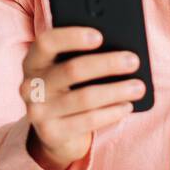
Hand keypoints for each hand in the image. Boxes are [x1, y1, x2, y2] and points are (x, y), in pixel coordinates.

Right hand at [20, 26, 144, 169]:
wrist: (55, 133)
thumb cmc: (69, 90)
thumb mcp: (68, 71)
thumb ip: (82, 57)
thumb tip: (118, 49)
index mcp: (33, 62)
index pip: (46, 43)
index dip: (71, 37)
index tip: (99, 36)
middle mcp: (30, 86)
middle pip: (72, 70)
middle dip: (107, 64)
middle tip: (133, 60)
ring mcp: (38, 112)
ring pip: (85, 97)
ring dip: (116, 91)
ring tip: (138, 87)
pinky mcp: (52, 133)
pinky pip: (88, 120)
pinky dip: (112, 112)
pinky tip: (127, 106)